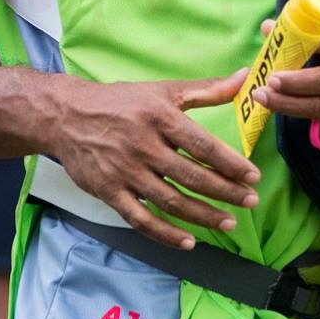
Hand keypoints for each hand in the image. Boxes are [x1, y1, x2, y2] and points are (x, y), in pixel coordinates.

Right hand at [43, 70, 261, 250]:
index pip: (202, 145)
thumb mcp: (163, 90)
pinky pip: (141, 219)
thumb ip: (206, 89)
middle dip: (225, 192)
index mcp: (159, 116)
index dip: (230, 164)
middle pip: (191, 176)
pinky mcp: (108, 191)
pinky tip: (188, 241)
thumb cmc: (120, 102)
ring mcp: (125, 171)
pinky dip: (165, 233)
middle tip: (250, 202)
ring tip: (229, 222)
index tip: (253, 177)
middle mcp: (143, 145)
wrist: (66, 115)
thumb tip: (245, 78)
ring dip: (203, 215)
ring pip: (170, 200)